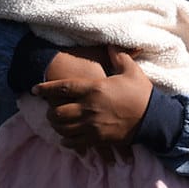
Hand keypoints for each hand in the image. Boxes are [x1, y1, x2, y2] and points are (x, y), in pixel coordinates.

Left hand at [33, 46, 152, 151]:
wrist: (154, 118)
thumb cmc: (141, 93)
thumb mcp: (131, 70)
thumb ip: (118, 56)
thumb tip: (110, 44)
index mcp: (94, 88)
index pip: (62, 88)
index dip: (45, 88)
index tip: (35, 89)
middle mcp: (89, 107)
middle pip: (57, 112)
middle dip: (49, 111)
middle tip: (49, 109)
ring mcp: (92, 125)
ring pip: (63, 128)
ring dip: (56, 126)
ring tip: (56, 123)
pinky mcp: (98, 139)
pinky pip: (75, 143)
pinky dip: (67, 141)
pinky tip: (65, 138)